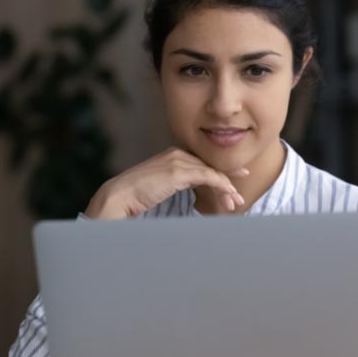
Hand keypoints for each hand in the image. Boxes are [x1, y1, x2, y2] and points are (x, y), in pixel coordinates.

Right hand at [83, 147, 248, 219]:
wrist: (118, 197)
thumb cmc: (135, 198)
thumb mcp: (159, 189)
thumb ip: (174, 188)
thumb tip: (188, 198)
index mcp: (171, 156)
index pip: (201, 164)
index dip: (219, 174)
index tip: (232, 183)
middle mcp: (176, 154)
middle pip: (209, 167)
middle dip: (227, 181)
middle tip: (239, 195)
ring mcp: (177, 161)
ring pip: (211, 172)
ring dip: (226, 189)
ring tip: (236, 202)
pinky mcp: (177, 172)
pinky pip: (208, 176)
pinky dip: (222, 185)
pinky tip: (230, 195)